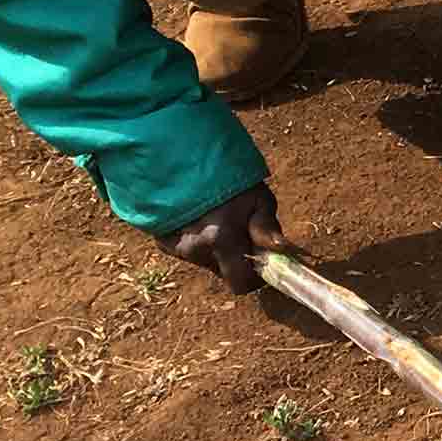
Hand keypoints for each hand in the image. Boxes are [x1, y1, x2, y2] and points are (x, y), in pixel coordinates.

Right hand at [162, 184, 284, 292]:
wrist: (181, 156)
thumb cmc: (226, 175)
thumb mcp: (256, 196)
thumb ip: (266, 227)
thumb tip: (280, 250)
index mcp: (221, 240)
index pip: (239, 284)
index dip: (253, 278)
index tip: (261, 263)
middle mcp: (194, 249)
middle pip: (222, 271)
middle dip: (234, 259)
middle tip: (240, 233)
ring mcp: (174, 245)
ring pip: (204, 259)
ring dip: (214, 247)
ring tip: (217, 218)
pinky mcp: (161, 239)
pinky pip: (185, 249)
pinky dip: (195, 239)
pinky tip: (198, 217)